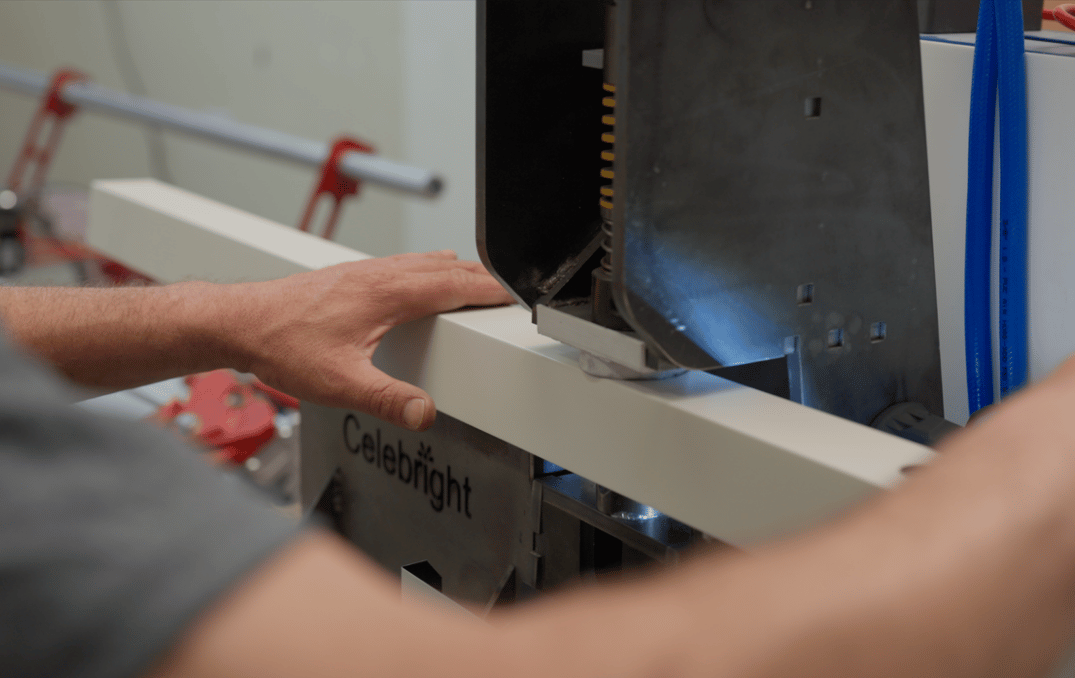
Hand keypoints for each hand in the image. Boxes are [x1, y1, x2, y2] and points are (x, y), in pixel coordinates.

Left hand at [230, 251, 512, 430]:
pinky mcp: (352, 275)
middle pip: (446, 268)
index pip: (454, 284)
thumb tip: (425, 412)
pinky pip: (405, 264)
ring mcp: (365, 271)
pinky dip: (429, 267)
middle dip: (482, 277)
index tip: (517, 295)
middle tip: (509, 288)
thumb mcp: (340, 383)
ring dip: (457, 269)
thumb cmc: (282, 345)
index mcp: (388, 293)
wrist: (239, 322)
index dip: (490, 290)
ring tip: (478, 279)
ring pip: (425, 262)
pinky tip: (424, 275)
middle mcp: (379, 275)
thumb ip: (387, 400)